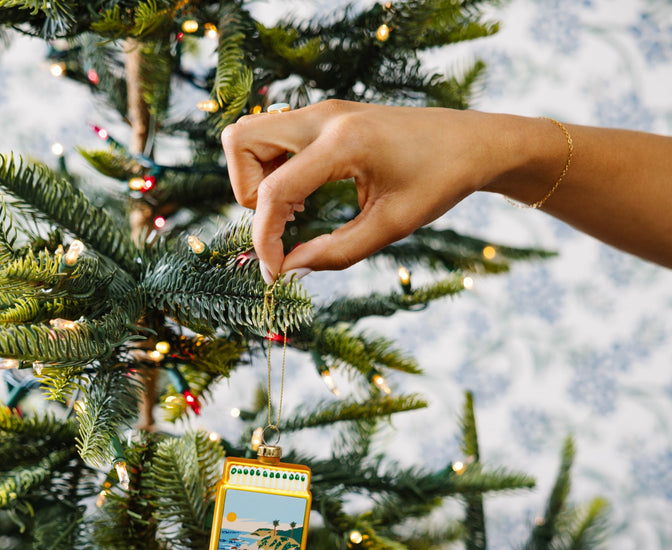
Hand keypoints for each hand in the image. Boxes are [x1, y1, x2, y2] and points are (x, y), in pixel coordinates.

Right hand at [221, 100, 503, 281]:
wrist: (472, 143)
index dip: (264, 239)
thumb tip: (289, 271)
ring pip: (249, 135)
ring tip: (294, 211)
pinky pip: (273, 137)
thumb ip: (336, 253)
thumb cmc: (439, 182)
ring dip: (255, 178)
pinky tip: (304, 196)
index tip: (276, 274)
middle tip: (281, 222)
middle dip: (245, 192)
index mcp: (343, 143)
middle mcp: (324, 117)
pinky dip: (272, 169)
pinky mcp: (324, 117)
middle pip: (239, 141)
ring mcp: (322, 112)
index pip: (274, 192)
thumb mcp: (391, 227)